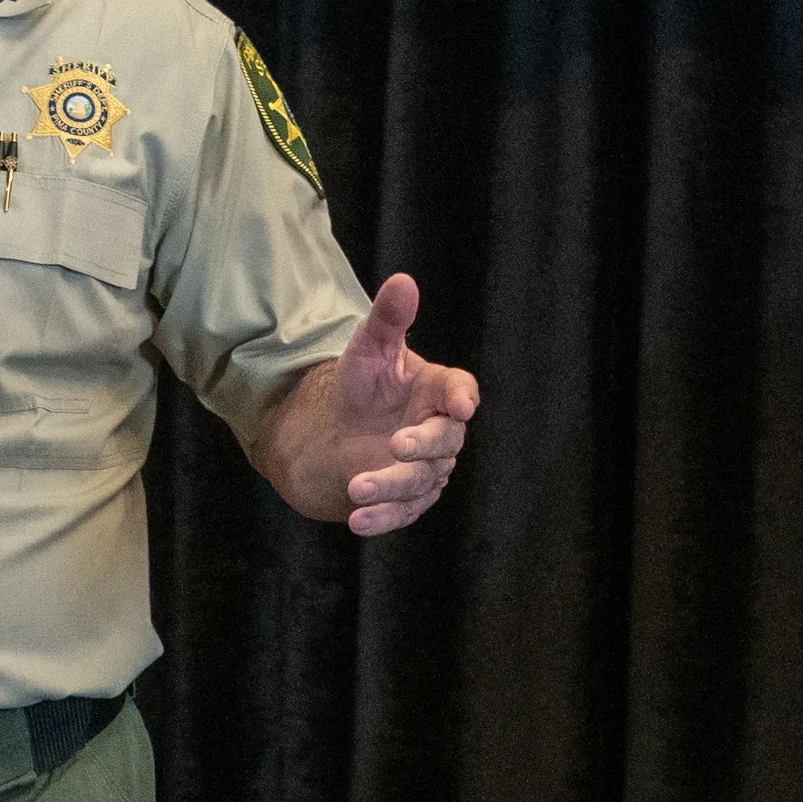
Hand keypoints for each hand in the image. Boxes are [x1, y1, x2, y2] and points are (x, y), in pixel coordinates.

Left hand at [325, 274, 479, 535]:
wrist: (340, 431)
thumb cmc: (363, 383)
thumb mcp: (368, 348)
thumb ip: (388, 319)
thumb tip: (403, 280)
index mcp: (438, 390)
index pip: (459, 390)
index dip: (462, 396)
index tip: (462, 405)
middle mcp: (440, 431)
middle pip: (443, 442)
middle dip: (422, 446)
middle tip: (396, 445)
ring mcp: (428, 469)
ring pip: (421, 482)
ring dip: (390, 488)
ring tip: (357, 488)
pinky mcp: (410, 499)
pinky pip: (403, 512)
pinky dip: (382, 518)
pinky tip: (358, 521)